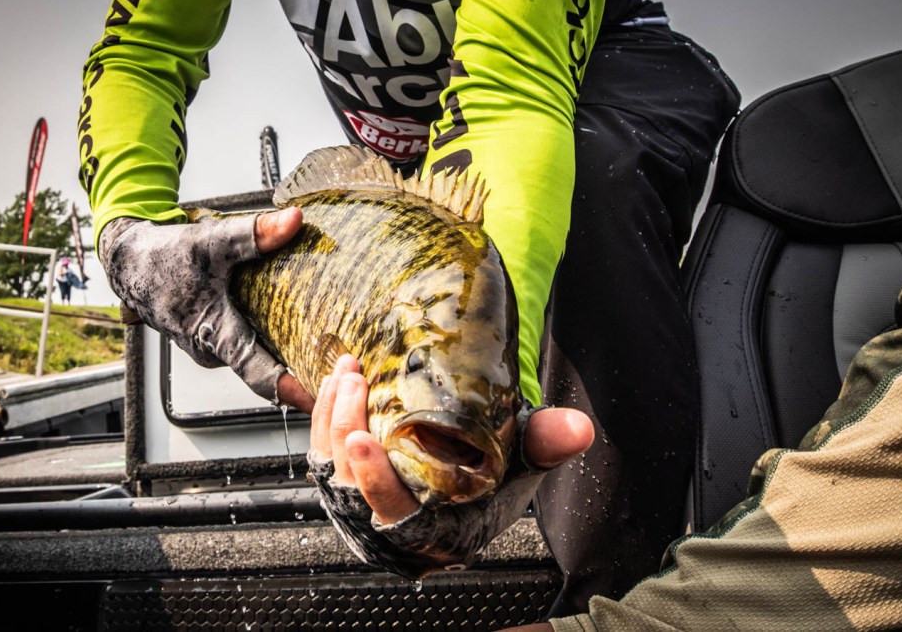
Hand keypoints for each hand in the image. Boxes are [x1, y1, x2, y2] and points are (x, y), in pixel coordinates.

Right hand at [99, 209, 314, 411]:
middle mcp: (213, 350)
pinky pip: (246, 344)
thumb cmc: (163, 258)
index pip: (259, 373)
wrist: (129, 262)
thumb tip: (295, 222)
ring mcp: (212, 348)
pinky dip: (269, 338)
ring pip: (256, 355)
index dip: (292, 390)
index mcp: (215, 334)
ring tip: (326, 349)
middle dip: (301, 369)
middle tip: (342, 369)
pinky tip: (295, 326)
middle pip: (265, 368)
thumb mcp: (213, 242)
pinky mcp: (213, 339)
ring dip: (285, 352)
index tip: (321, 399)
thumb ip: (255, 234)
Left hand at [309, 354, 594, 525]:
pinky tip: (335, 383)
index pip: (394, 513)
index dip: (373, 480)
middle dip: (344, 426)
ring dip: (331, 414)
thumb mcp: (522, 459)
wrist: (471, 466)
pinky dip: (323, 414)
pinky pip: (322, 450)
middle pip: (348, 484)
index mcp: (435, 529)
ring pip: (329, 463)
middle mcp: (392, 521)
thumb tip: (579, 429)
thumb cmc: (495, 473)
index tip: (362, 438)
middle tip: (354, 381)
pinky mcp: (346, 477)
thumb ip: (546, 443)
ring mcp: (363, 500)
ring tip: (346, 371)